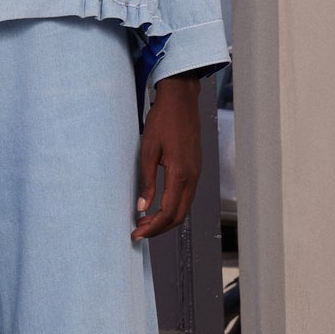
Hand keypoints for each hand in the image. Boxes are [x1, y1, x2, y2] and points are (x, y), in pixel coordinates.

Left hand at [132, 72, 201, 239]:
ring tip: (145, 220)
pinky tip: (158, 204)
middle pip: (179, 215)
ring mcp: (196, 173)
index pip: (168, 212)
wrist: (181, 100)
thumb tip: (142, 206)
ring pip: (184, 207)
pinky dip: (173, 206)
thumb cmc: (163, 120)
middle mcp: (192, 176)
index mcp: (180, 173)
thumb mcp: (147, 150)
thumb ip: (146, 180)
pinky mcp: (195, 168)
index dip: (152, 228)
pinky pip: (186, 195)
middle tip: (139, 231)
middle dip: (159, 228)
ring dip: (166, 218)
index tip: (137, 233)